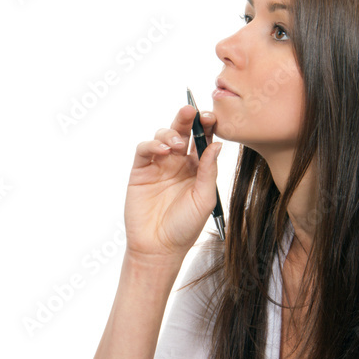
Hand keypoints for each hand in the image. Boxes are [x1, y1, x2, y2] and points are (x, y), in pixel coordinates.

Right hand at [124, 105, 220, 260]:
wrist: (159, 248)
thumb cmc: (185, 227)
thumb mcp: (204, 199)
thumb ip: (209, 171)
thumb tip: (217, 144)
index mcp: (198, 168)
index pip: (203, 140)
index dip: (207, 127)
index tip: (212, 117)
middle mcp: (178, 163)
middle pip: (183, 132)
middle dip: (187, 118)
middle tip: (192, 111)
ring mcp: (158, 165)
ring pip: (163, 136)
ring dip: (170, 133)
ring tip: (176, 143)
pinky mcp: (140, 171)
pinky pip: (144, 150)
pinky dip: (152, 144)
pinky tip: (162, 150)